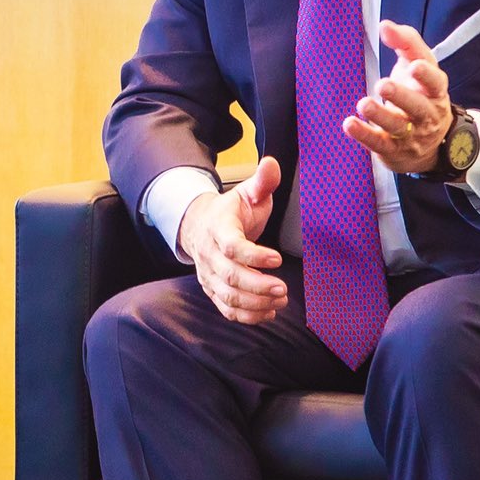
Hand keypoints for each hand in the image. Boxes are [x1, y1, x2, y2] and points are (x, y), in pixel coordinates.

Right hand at [178, 156, 287, 323]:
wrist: (198, 225)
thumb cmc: (229, 212)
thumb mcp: (246, 193)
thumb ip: (262, 181)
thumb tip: (272, 164)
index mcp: (219, 227)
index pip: (231, 246)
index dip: (253, 255)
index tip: (276, 259)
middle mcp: (210, 254)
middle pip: (229, 275)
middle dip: (257, 285)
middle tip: (282, 288)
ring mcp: (209, 274)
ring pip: (228, 295)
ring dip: (255, 302)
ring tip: (280, 299)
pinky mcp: (212, 289)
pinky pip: (226, 308)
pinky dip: (247, 316)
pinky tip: (268, 312)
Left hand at [343, 21, 451, 174]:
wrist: (431, 144)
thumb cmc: (420, 93)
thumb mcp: (419, 66)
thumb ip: (405, 42)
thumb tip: (385, 25)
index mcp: (435, 92)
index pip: (435, 83)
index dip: (426, 75)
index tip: (414, 65)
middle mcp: (426, 115)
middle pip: (417, 107)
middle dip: (401, 96)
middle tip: (383, 84)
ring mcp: (411, 135)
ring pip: (398, 127)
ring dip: (380, 115)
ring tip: (364, 104)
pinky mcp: (393, 150)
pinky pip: (379, 144)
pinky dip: (364, 135)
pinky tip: (350, 124)